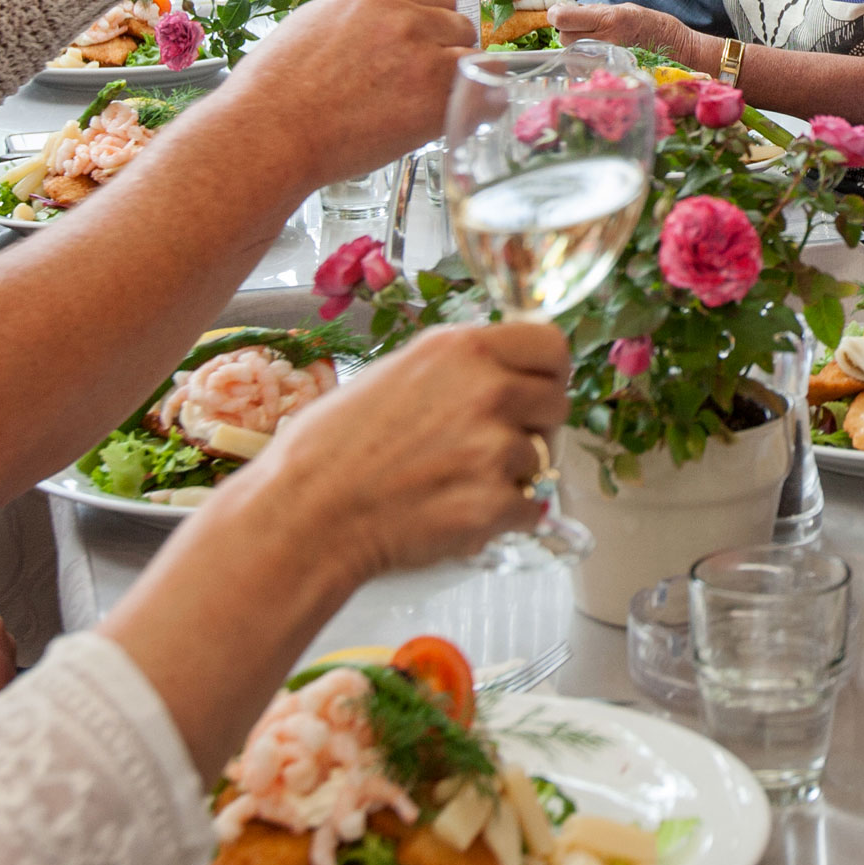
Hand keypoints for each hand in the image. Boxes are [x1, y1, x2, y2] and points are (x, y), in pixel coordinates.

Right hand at [220, 0, 478, 183]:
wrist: (269, 131)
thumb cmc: (275, 88)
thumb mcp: (314, 25)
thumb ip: (359, 18)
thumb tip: (379, 23)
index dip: (435, 20)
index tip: (431, 40)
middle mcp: (406, 20)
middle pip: (459, 24)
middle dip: (449, 49)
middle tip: (431, 78)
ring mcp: (424, 59)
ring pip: (475, 58)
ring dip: (464, 78)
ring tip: (444, 101)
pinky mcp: (434, 100)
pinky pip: (484, 98)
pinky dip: (482, 108)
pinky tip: (470, 118)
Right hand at [241, 319, 575, 577]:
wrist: (306, 513)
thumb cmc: (332, 447)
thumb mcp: (396, 374)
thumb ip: (458, 370)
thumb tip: (504, 374)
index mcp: (462, 349)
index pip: (551, 345)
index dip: (548, 371)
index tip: (537, 388)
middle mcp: (487, 390)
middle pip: (557, 404)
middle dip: (534, 426)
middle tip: (491, 445)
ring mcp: (494, 449)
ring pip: (540, 461)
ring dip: (509, 476)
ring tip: (452, 483)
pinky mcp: (494, 504)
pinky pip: (528, 509)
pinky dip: (501, 518)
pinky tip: (455, 512)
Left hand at [547, 0, 703, 65]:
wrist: (678, 52)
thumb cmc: (654, 27)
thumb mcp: (626, 8)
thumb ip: (596, 11)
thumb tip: (568, 11)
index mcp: (609, 18)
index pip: (562, 17)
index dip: (558, 15)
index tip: (562, 14)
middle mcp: (605, 40)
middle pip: (564, 36)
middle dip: (569, 31)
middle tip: (585, 29)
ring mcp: (606, 60)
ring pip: (570, 54)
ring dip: (575, 47)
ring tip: (594, 43)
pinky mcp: (607, 74)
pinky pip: (580, 69)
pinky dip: (583, 62)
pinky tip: (598, 57)